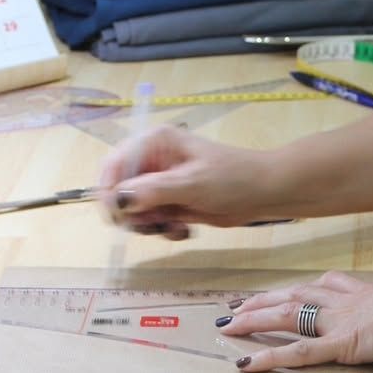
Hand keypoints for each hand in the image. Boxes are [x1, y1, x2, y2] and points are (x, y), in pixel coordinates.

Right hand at [97, 125, 285, 238]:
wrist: (264, 193)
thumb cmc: (232, 178)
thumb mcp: (191, 183)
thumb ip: (153, 191)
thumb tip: (118, 200)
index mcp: (154, 142)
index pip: (114, 163)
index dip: (108, 189)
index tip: (116, 214)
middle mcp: (153, 161)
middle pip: (119, 190)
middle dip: (131, 212)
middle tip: (152, 224)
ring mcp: (161, 184)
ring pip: (133, 210)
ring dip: (149, 224)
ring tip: (173, 226)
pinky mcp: (170, 203)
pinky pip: (151, 221)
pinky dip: (163, 229)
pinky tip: (183, 229)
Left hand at [218, 270, 372, 371]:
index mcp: (356, 292)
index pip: (314, 288)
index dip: (291, 290)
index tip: (275, 292)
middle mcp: (341, 301)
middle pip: (292, 296)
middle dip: (262, 300)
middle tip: (236, 306)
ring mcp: (337, 321)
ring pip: (286, 316)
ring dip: (255, 319)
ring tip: (229, 325)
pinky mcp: (340, 343)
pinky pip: (298, 352)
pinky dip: (271, 356)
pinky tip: (249, 362)